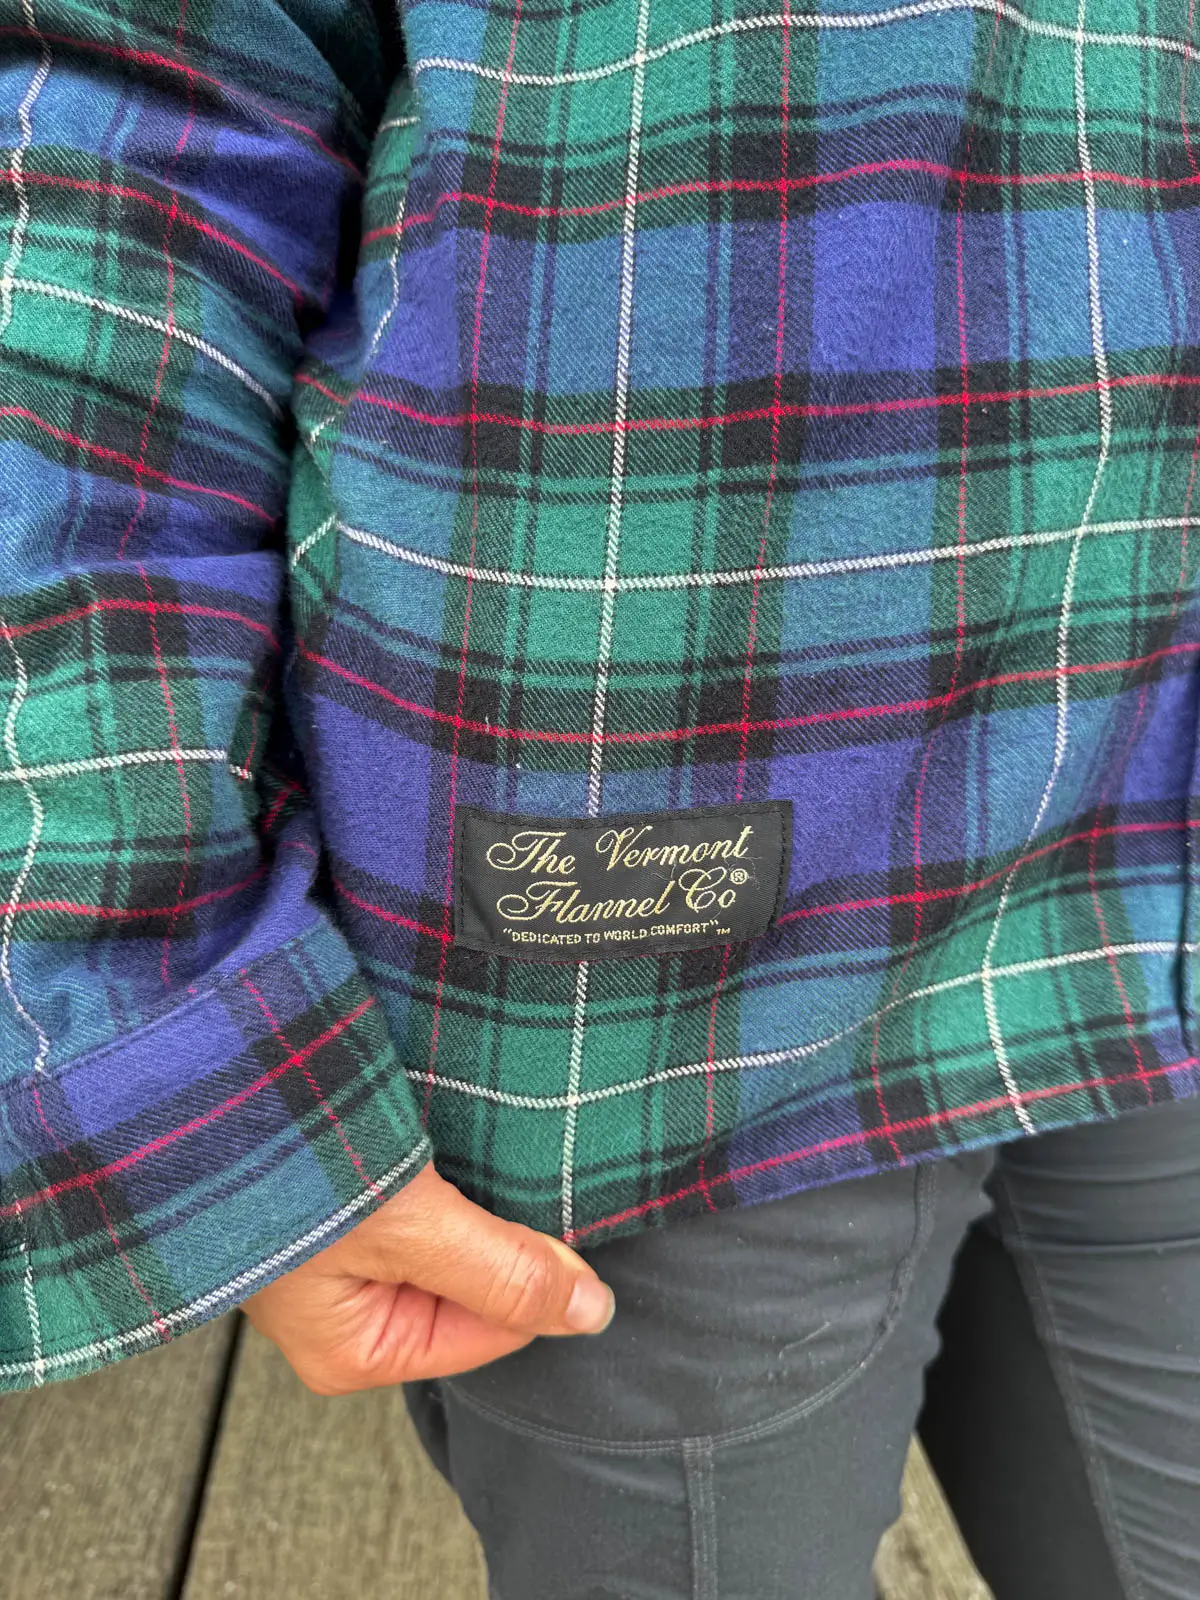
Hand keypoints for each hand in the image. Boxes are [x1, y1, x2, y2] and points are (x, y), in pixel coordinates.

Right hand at [243, 1164, 615, 1393]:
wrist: (208, 1086)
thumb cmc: (285, 1170)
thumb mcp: (411, 1230)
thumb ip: (504, 1274)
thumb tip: (591, 1314)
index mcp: (357, 1352)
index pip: (496, 1330)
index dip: (535, 1272)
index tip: (547, 1207)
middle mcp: (347, 1315)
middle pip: (473, 1285)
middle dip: (497, 1231)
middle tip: (493, 1166)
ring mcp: (338, 1259)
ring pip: (449, 1239)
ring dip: (466, 1194)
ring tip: (457, 1143)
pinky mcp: (334, 1205)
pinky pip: (415, 1205)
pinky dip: (434, 1171)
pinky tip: (433, 1133)